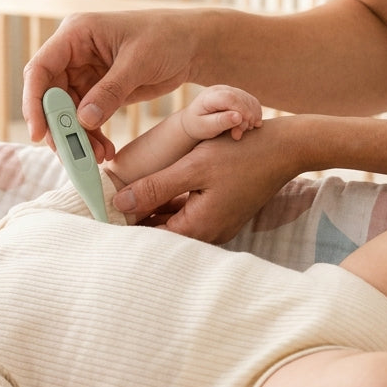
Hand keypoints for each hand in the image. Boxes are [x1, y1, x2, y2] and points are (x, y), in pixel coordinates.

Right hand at [22, 9, 200, 160]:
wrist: (192, 44)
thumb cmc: (167, 38)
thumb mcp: (139, 62)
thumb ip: (110, 91)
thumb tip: (83, 120)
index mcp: (76, 34)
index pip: (40, 69)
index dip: (34, 102)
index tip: (39, 133)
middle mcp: (74, 53)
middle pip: (50, 96)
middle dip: (59, 127)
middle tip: (70, 156)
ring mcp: (84, 73)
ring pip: (67, 112)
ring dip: (78, 137)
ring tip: (97, 157)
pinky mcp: (98, 90)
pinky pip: (85, 118)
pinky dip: (92, 136)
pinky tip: (105, 151)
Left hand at [116, 116, 301, 243]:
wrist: (285, 149)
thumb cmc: (241, 154)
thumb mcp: (193, 167)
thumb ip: (156, 187)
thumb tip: (119, 203)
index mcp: (200, 227)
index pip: (151, 238)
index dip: (125, 227)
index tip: (101, 217)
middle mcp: (209, 233)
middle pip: (162, 234)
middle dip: (136, 220)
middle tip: (106, 206)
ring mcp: (217, 225)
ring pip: (174, 223)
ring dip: (152, 211)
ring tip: (124, 198)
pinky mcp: (222, 214)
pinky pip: (189, 214)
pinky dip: (171, 205)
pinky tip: (155, 191)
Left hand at [180, 84, 262, 141]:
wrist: (194, 122)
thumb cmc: (197, 126)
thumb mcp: (205, 127)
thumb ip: (220, 122)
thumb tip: (238, 116)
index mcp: (210, 95)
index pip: (231, 98)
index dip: (242, 111)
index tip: (244, 127)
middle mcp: (221, 89)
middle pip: (242, 99)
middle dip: (246, 118)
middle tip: (238, 135)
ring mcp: (230, 90)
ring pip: (249, 100)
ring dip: (251, 117)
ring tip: (241, 132)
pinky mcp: (237, 95)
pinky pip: (251, 102)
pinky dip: (254, 114)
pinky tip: (249, 126)